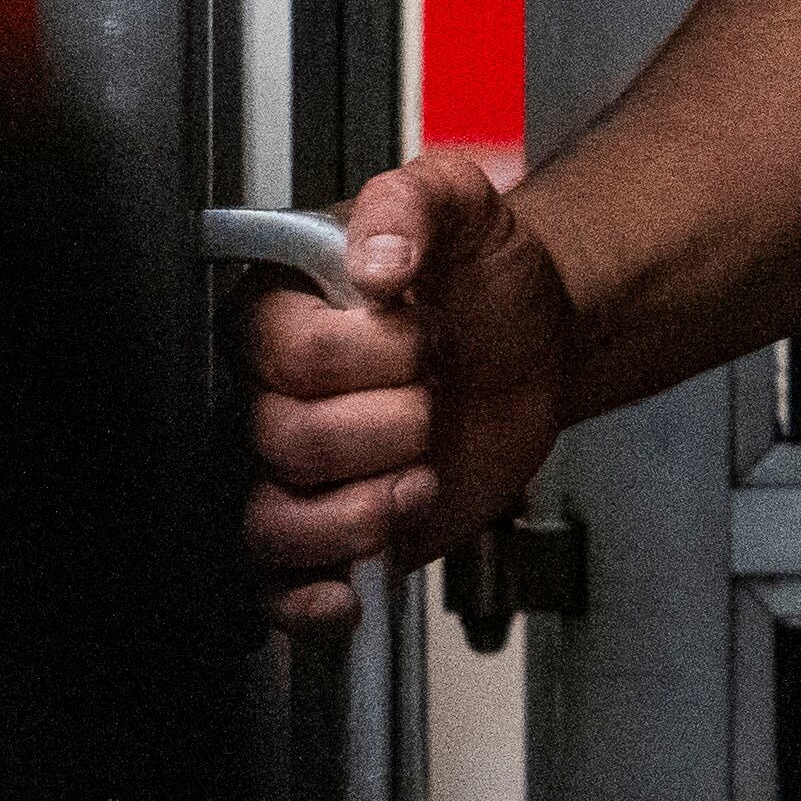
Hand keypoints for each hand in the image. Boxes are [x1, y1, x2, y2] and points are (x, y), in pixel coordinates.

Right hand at [238, 150, 575, 632]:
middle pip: (279, 439)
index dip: (369, 356)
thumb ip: (412, 202)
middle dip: (385, 430)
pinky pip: (274, 584)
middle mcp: (266, 393)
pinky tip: (348, 589)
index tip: (421, 334)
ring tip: (416, 482)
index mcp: (274, 312)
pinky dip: (306, 598)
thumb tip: (374, 258)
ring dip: (356, 513)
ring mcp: (291, 468)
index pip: (286, 353)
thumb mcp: (461, 204)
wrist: (534, 342)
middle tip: (431, 401)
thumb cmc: (481, 276)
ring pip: (268, 520)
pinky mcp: (326, 527)